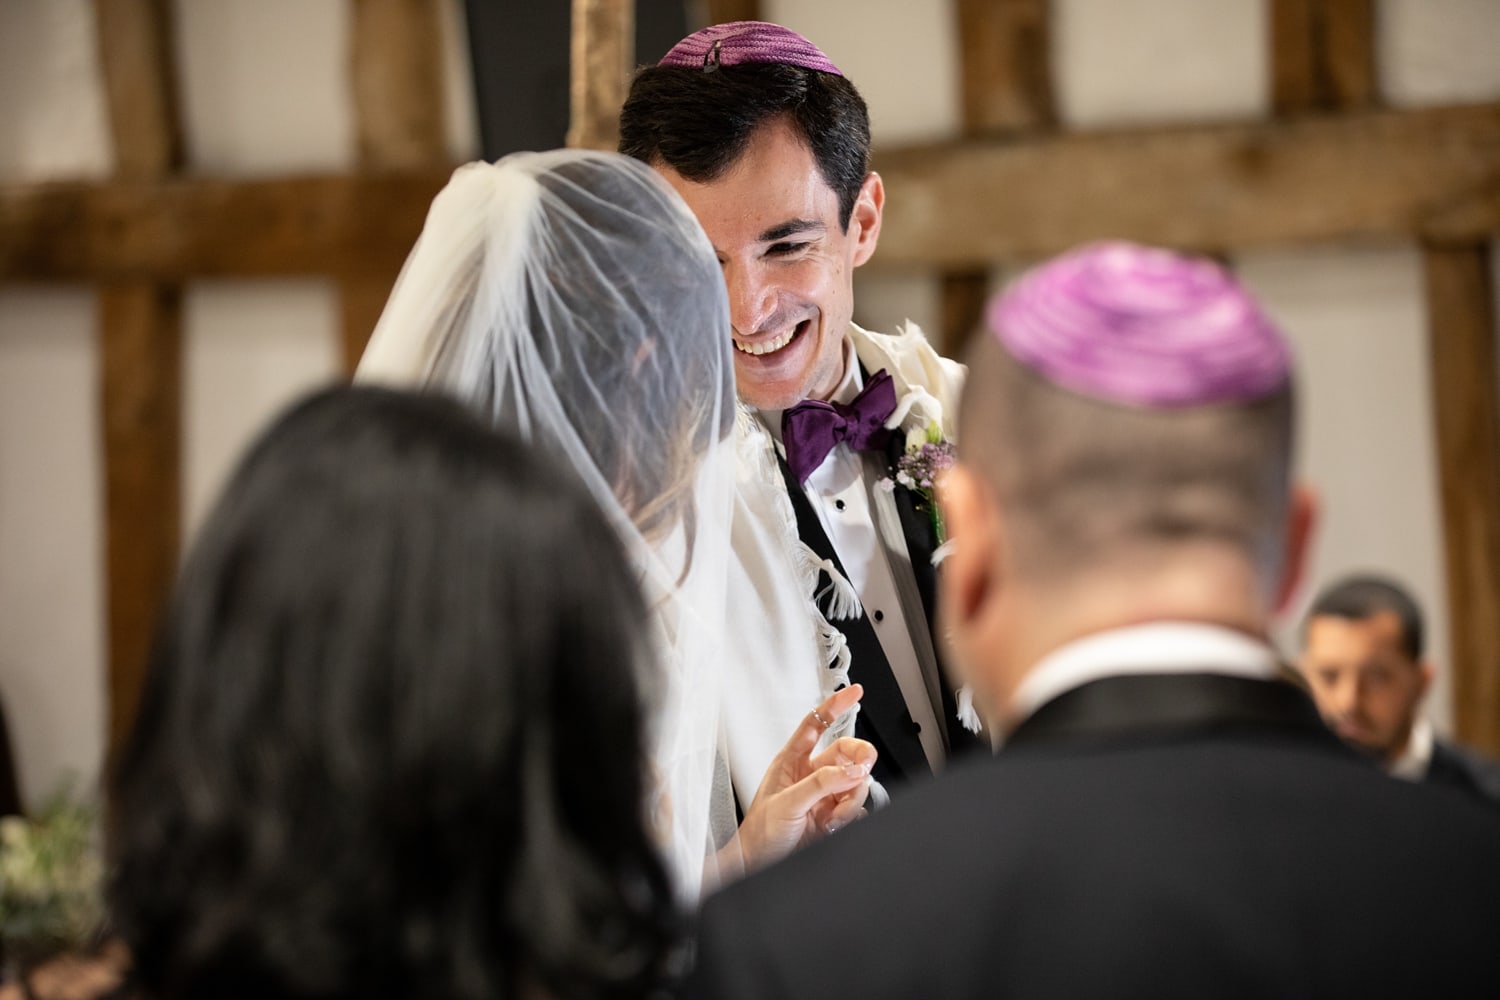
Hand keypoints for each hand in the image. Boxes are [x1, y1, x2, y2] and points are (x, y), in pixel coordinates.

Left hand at [733, 684, 876, 869]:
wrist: (761, 864)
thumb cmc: (760, 833)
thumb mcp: (786, 803)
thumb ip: (819, 784)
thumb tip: (848, 771)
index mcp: (791, 761)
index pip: (817, 724)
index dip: (835, 706)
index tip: (854, 693)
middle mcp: (810, 775)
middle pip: (846, 753)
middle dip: (858, 760)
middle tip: (859, 772)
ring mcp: (824, 796)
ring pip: (855, 782)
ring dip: (852, 796)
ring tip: (835, 814)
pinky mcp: (834, 817)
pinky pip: (856, 807)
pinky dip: (851, 815)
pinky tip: (835, 824)